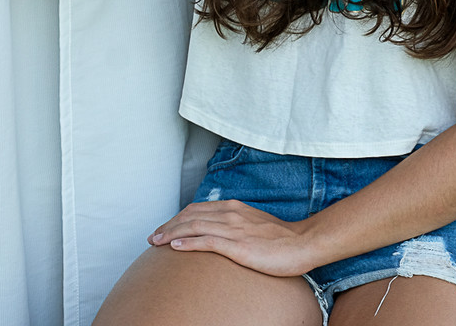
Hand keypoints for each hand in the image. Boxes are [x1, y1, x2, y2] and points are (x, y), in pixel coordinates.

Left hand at [148, 199, 320, 277]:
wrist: (303, 243)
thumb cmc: (281, 239)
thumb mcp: (254, 225)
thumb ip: (236, 225)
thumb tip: (220, 233)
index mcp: (234, 208)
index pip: (197, 209)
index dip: (177, 218)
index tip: (165, 227)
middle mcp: (230, 214)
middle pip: (190, 215)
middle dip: (169, 225)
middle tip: (153, 236)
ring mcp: (233, 229)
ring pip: (194, 226)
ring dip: (171, 233)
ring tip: (157, 241)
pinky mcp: (238, 245)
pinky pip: (207, 241)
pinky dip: (188, 242)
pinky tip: (175, 246)